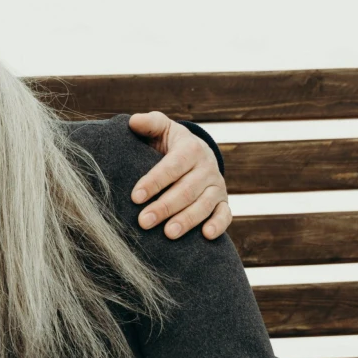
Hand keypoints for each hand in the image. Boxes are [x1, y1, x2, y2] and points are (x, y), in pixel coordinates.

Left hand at [128, 112, 232, 239]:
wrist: (196, 154)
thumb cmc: (170, 143)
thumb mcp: (161, 129)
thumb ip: (149, 124)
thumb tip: (132, 121)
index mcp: (190, 148)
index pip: (172, 166)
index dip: (154, 182)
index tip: (135, 197)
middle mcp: (206, 168)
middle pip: (186, 190)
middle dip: (165, 207)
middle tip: (144, 222)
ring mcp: (217, 186)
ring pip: (204, 205)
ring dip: (187, 220)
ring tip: (169, 234)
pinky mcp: (223, 202)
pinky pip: (225, 215)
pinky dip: (218, 225)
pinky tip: (205, 235)